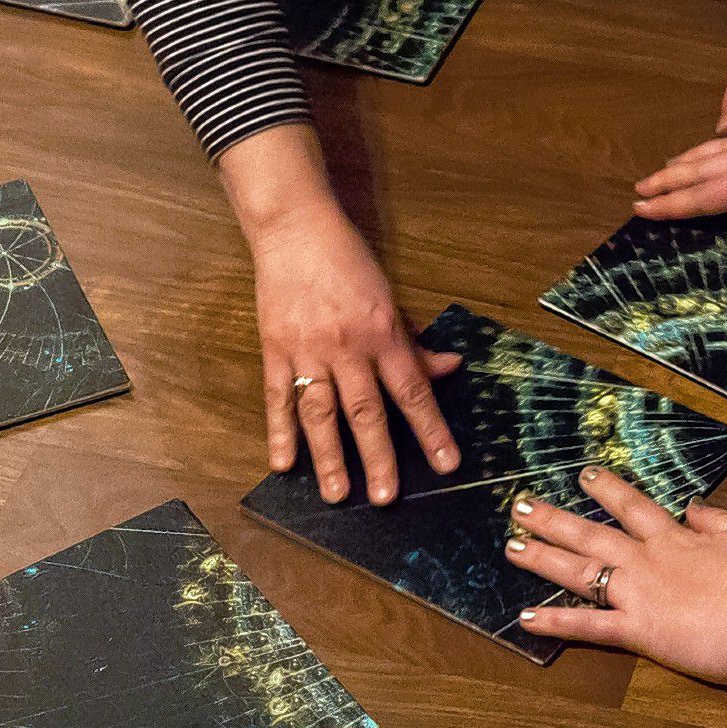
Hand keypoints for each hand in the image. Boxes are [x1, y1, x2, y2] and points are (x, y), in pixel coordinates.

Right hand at [253, 206, 460, 505]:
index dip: (431, 429)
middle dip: (378, 456)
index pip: (412, 390)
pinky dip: (280, 432)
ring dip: (329, 456)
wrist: (295, 229)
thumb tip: (451, 367)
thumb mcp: (389, 296)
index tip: (445, 463)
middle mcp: (347, 346)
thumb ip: (415, 340)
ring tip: (336, 492)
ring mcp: (308, 350)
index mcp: (382, 332)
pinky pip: (278, 397)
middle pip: (365, 410)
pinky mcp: (275, 349)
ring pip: (321, 412)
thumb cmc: (347, 260)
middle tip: (385, 497)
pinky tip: (283, 463)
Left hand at [505, 467, 726, 684]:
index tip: (585, 475)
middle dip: (554, 519)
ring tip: (512, 546)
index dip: (607, 490)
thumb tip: (693, 504)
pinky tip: (525, 618)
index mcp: (677, 538)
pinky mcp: (639, 629)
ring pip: (581, 571)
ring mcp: (639, 592)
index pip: (635, 507)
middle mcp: (648, 559)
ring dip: (543, 558)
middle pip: (592, 534)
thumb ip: (716, 519)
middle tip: (521, 505)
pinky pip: (588, 626)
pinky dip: (555, 621)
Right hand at [634, 92, 726, 291]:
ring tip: (669, 165)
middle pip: (700, 169)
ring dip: (689, 160)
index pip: (705, 196)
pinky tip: (724, 143)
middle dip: (668, 181)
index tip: (640, 210)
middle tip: (639, 189)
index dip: (673, 206)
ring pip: (715, 151)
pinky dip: (718, 146)